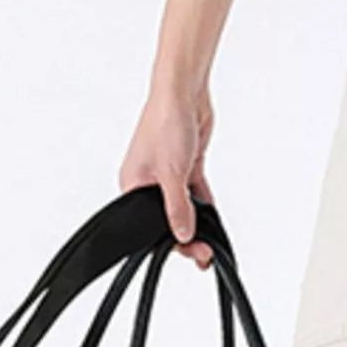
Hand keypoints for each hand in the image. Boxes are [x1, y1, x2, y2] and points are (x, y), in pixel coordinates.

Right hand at [119, 87, 215, 267]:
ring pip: (185, 207)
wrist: (184, 93)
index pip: (149, 224)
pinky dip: (205, 204)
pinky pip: (196, 192)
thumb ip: (178, 208)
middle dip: (187, 235)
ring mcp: (169, 174)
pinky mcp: (187, 165)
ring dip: (198, 221)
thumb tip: (183, 234)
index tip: (191, 253)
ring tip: (211, 241)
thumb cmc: (164, 123)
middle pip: (169, 217)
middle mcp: (148, 182)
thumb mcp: (172, 174)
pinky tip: (213, 217)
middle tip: (205, 252)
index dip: (170, 240)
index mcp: (133, 185)